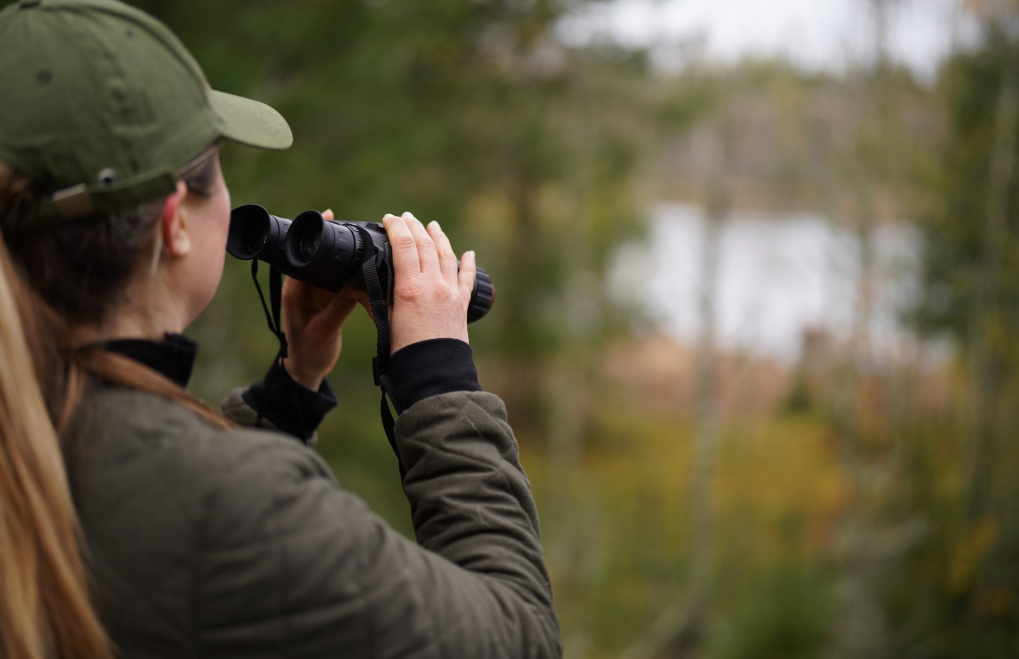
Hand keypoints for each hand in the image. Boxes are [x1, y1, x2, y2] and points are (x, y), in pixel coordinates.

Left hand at [282, 209, 369, 390]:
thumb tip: (357, 285)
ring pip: (330, 269)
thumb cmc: (306, 354)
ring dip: (343, 260)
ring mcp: (315, 294)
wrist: (305, 372)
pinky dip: (350, 277)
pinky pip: (339, 283)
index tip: (328, 216)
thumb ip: (339, 307)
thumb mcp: (324, 331)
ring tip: (362, 248)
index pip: (302, 256)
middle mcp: (303, 288)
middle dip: (333, 243)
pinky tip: (364, 272)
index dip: (315, 236)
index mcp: (295, 291)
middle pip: (318, 258)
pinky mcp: (326, 301)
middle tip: (353, 228)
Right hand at [382, 212, 475, 353]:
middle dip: (415, 227)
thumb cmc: (405, 352)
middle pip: (425, 244)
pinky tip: (469, 253)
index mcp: (410, 287)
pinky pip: (467, 277)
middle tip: (406, 217)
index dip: (395, 227)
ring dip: (438, 237)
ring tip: (432, 226)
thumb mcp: (386, 321)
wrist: (434, 373)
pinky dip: (467, 263)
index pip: (403, 245)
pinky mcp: (462, 304)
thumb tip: (373, 281)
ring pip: (446, 255)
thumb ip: (381, 297)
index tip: (389, 218)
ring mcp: (450, 292)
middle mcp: (433, 284)